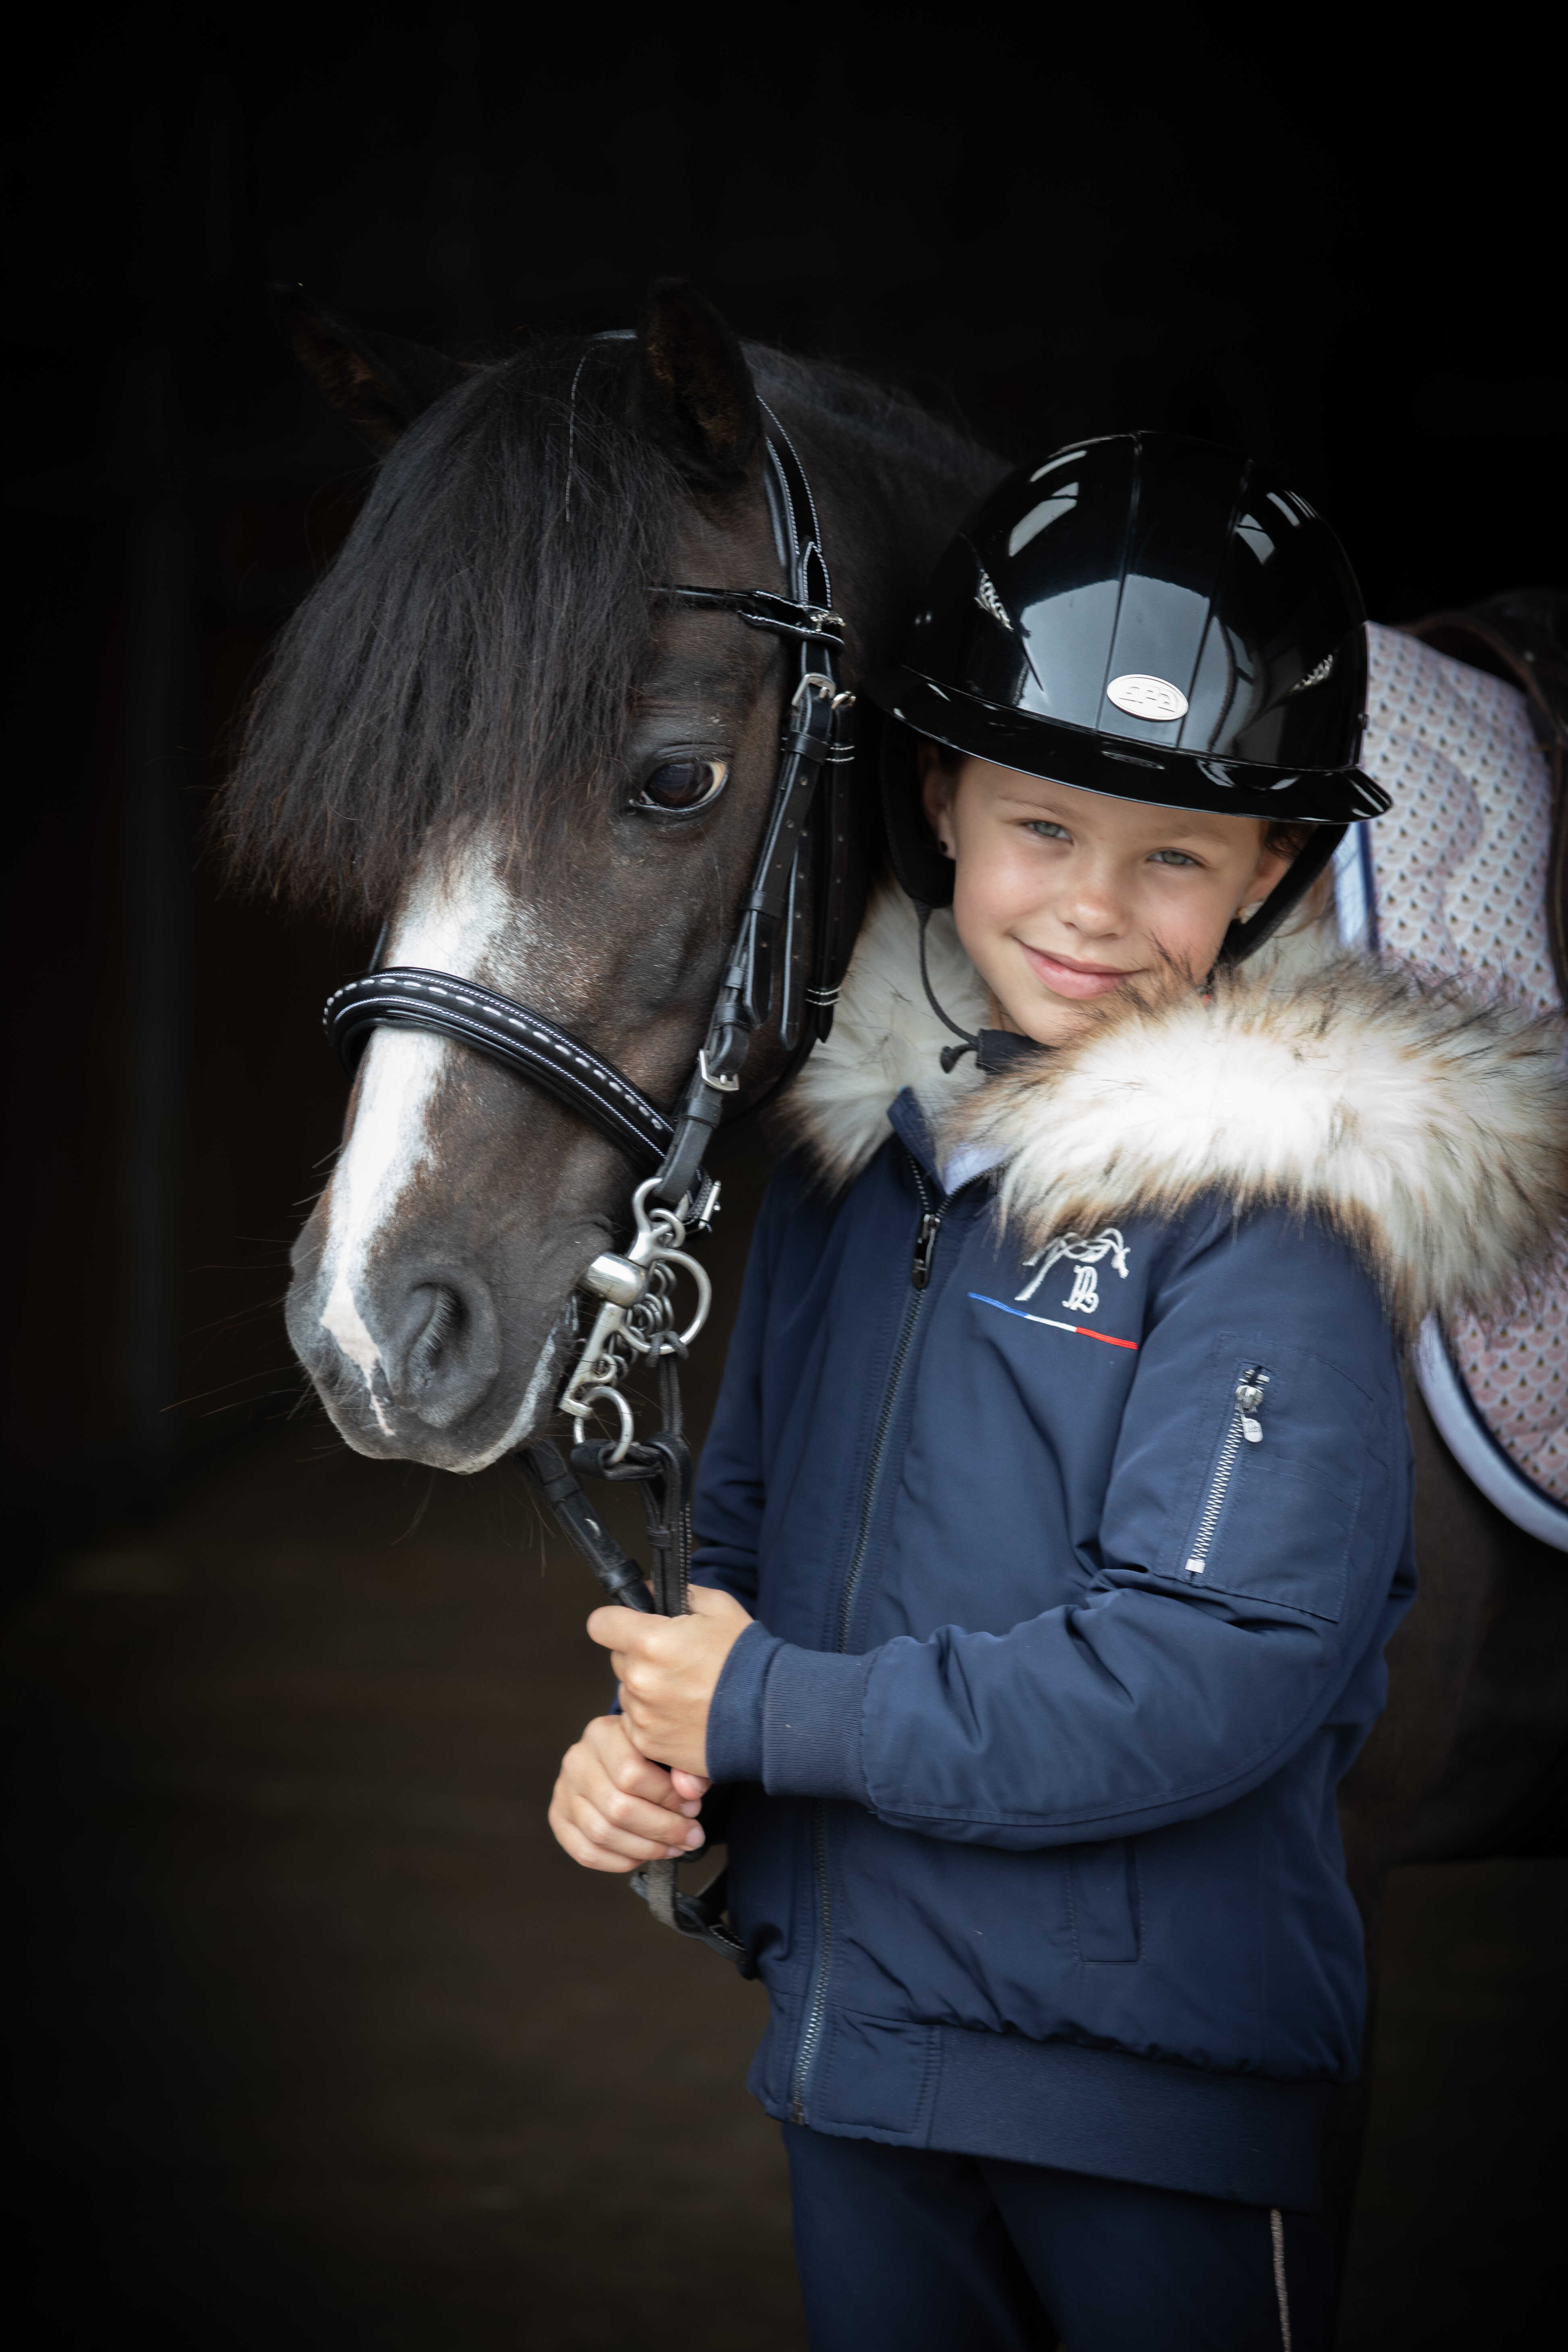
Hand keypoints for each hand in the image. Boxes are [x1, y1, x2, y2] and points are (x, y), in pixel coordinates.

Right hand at [549, 1711, 711, 1873]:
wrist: (613, 1753)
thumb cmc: (647, 1752)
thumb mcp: (667, 1747)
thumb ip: (684, 1766)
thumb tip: (691, 1793)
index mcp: (602, 1733)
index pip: (631, 1773)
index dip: (667, 1798)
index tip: (693, 1808)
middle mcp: (576, 1761)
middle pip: (618, 1808)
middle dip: (663, 1829)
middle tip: (691, 1836)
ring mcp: (563, 1791)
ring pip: (602, 1834)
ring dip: (646, 1849)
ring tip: (674, 1848)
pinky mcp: (558, 1818)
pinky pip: (586, 1853)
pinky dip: (620, 1861)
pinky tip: (644, 1856)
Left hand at [588, 1583, 752, 1776]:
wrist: (769, 1715)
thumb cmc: (747, 1660)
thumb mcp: (719, 1608)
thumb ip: (679, 1595)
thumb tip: (650, 1593)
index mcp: (650, 1642)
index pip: (601, 1624)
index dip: (615, 1621)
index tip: (627, 1625)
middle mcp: (639, 1680)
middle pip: (618, 1658)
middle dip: (639, 1655)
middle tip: (676, 1659)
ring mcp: (642, 1715)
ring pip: (629, 1691)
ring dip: (647, 1688)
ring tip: (686, 1689)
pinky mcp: (649, 1743)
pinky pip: (637, 1722)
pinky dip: (654, 1717)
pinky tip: (685, 1713)